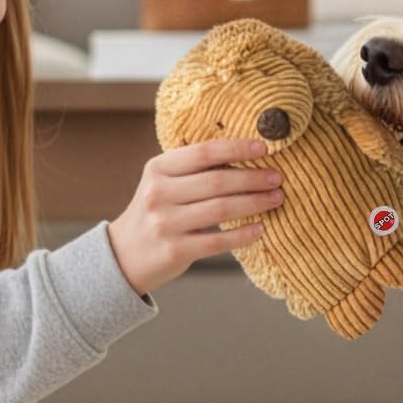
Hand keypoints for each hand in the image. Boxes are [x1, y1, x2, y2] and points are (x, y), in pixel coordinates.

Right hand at [106, 139, 283, 295]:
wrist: (124, 254)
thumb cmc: (157, 213)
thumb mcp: (164, 184)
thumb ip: (193, 170)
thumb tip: (247, 156)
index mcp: (158, 169)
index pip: (203, 152)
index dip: (236, 148)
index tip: (264, 148)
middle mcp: (159, 194)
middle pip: (217, 181)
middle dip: (253, 178)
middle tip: (277, 177)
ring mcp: (165, 223)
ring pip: (221, 209)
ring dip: (254, 203)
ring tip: (276, 199)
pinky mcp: (174, 250)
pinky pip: (218, 241)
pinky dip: (243, 235)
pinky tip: (260, 229)